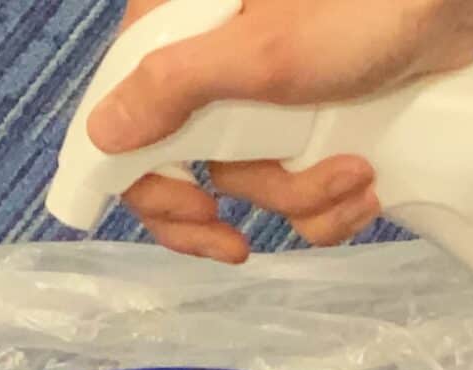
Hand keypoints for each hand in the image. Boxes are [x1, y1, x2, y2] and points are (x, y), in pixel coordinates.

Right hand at [86, 0, 472, 261]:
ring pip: (258, 182)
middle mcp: (213, 67)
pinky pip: (301, 186)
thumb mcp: (262, 52)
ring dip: (306, 198)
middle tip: (243, 243)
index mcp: (179, 34)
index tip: (195, 214)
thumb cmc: (361, 4)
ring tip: (358, 173)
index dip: (150, 185)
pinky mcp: (314, 120)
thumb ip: (174, 89)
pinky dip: (333, 201)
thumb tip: (103, 134)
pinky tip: (369, 183)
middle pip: (192, 169)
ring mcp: (265, 98)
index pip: (127, 125)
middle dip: (249, 199)